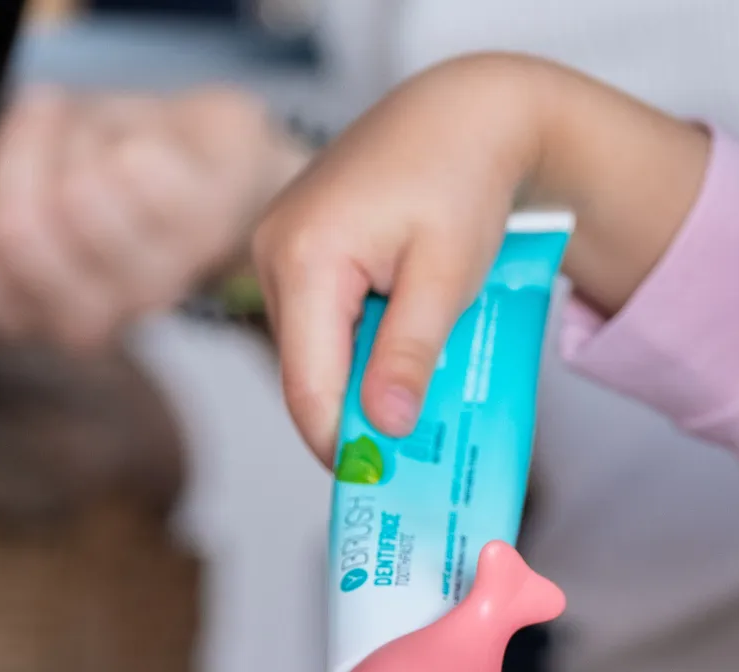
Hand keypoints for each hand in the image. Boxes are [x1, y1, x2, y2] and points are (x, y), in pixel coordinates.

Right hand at [0, 86, 305, 349]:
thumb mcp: (15, 164)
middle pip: (14, 232)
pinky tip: (139, 139)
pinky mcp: (201, 236)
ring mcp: (150, 288)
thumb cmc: (106, 168)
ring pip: (75, 200)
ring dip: (69, 136)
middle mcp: (84, 317)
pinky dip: (124, 133)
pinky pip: (137, 175)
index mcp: (22, 307)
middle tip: (38, 116)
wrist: (214, 166)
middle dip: (15, 151)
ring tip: (87, 124)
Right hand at [251, 53, 707, 461]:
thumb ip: (411, 354)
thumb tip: (385, 427)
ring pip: (314, 354)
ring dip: (361, 390)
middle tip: (407, 469)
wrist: (464, 116)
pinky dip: (360, 357)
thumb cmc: (461, 183)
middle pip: (306, 375)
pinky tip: (402, 373)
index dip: (342, 445)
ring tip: (417, 419)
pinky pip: (322, 326)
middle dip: (353, 423)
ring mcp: (280, 249)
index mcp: (304, 258)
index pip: (309, 385)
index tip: (382, 488)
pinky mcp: (300, 252)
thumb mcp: (446, 278)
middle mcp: (274, 251)